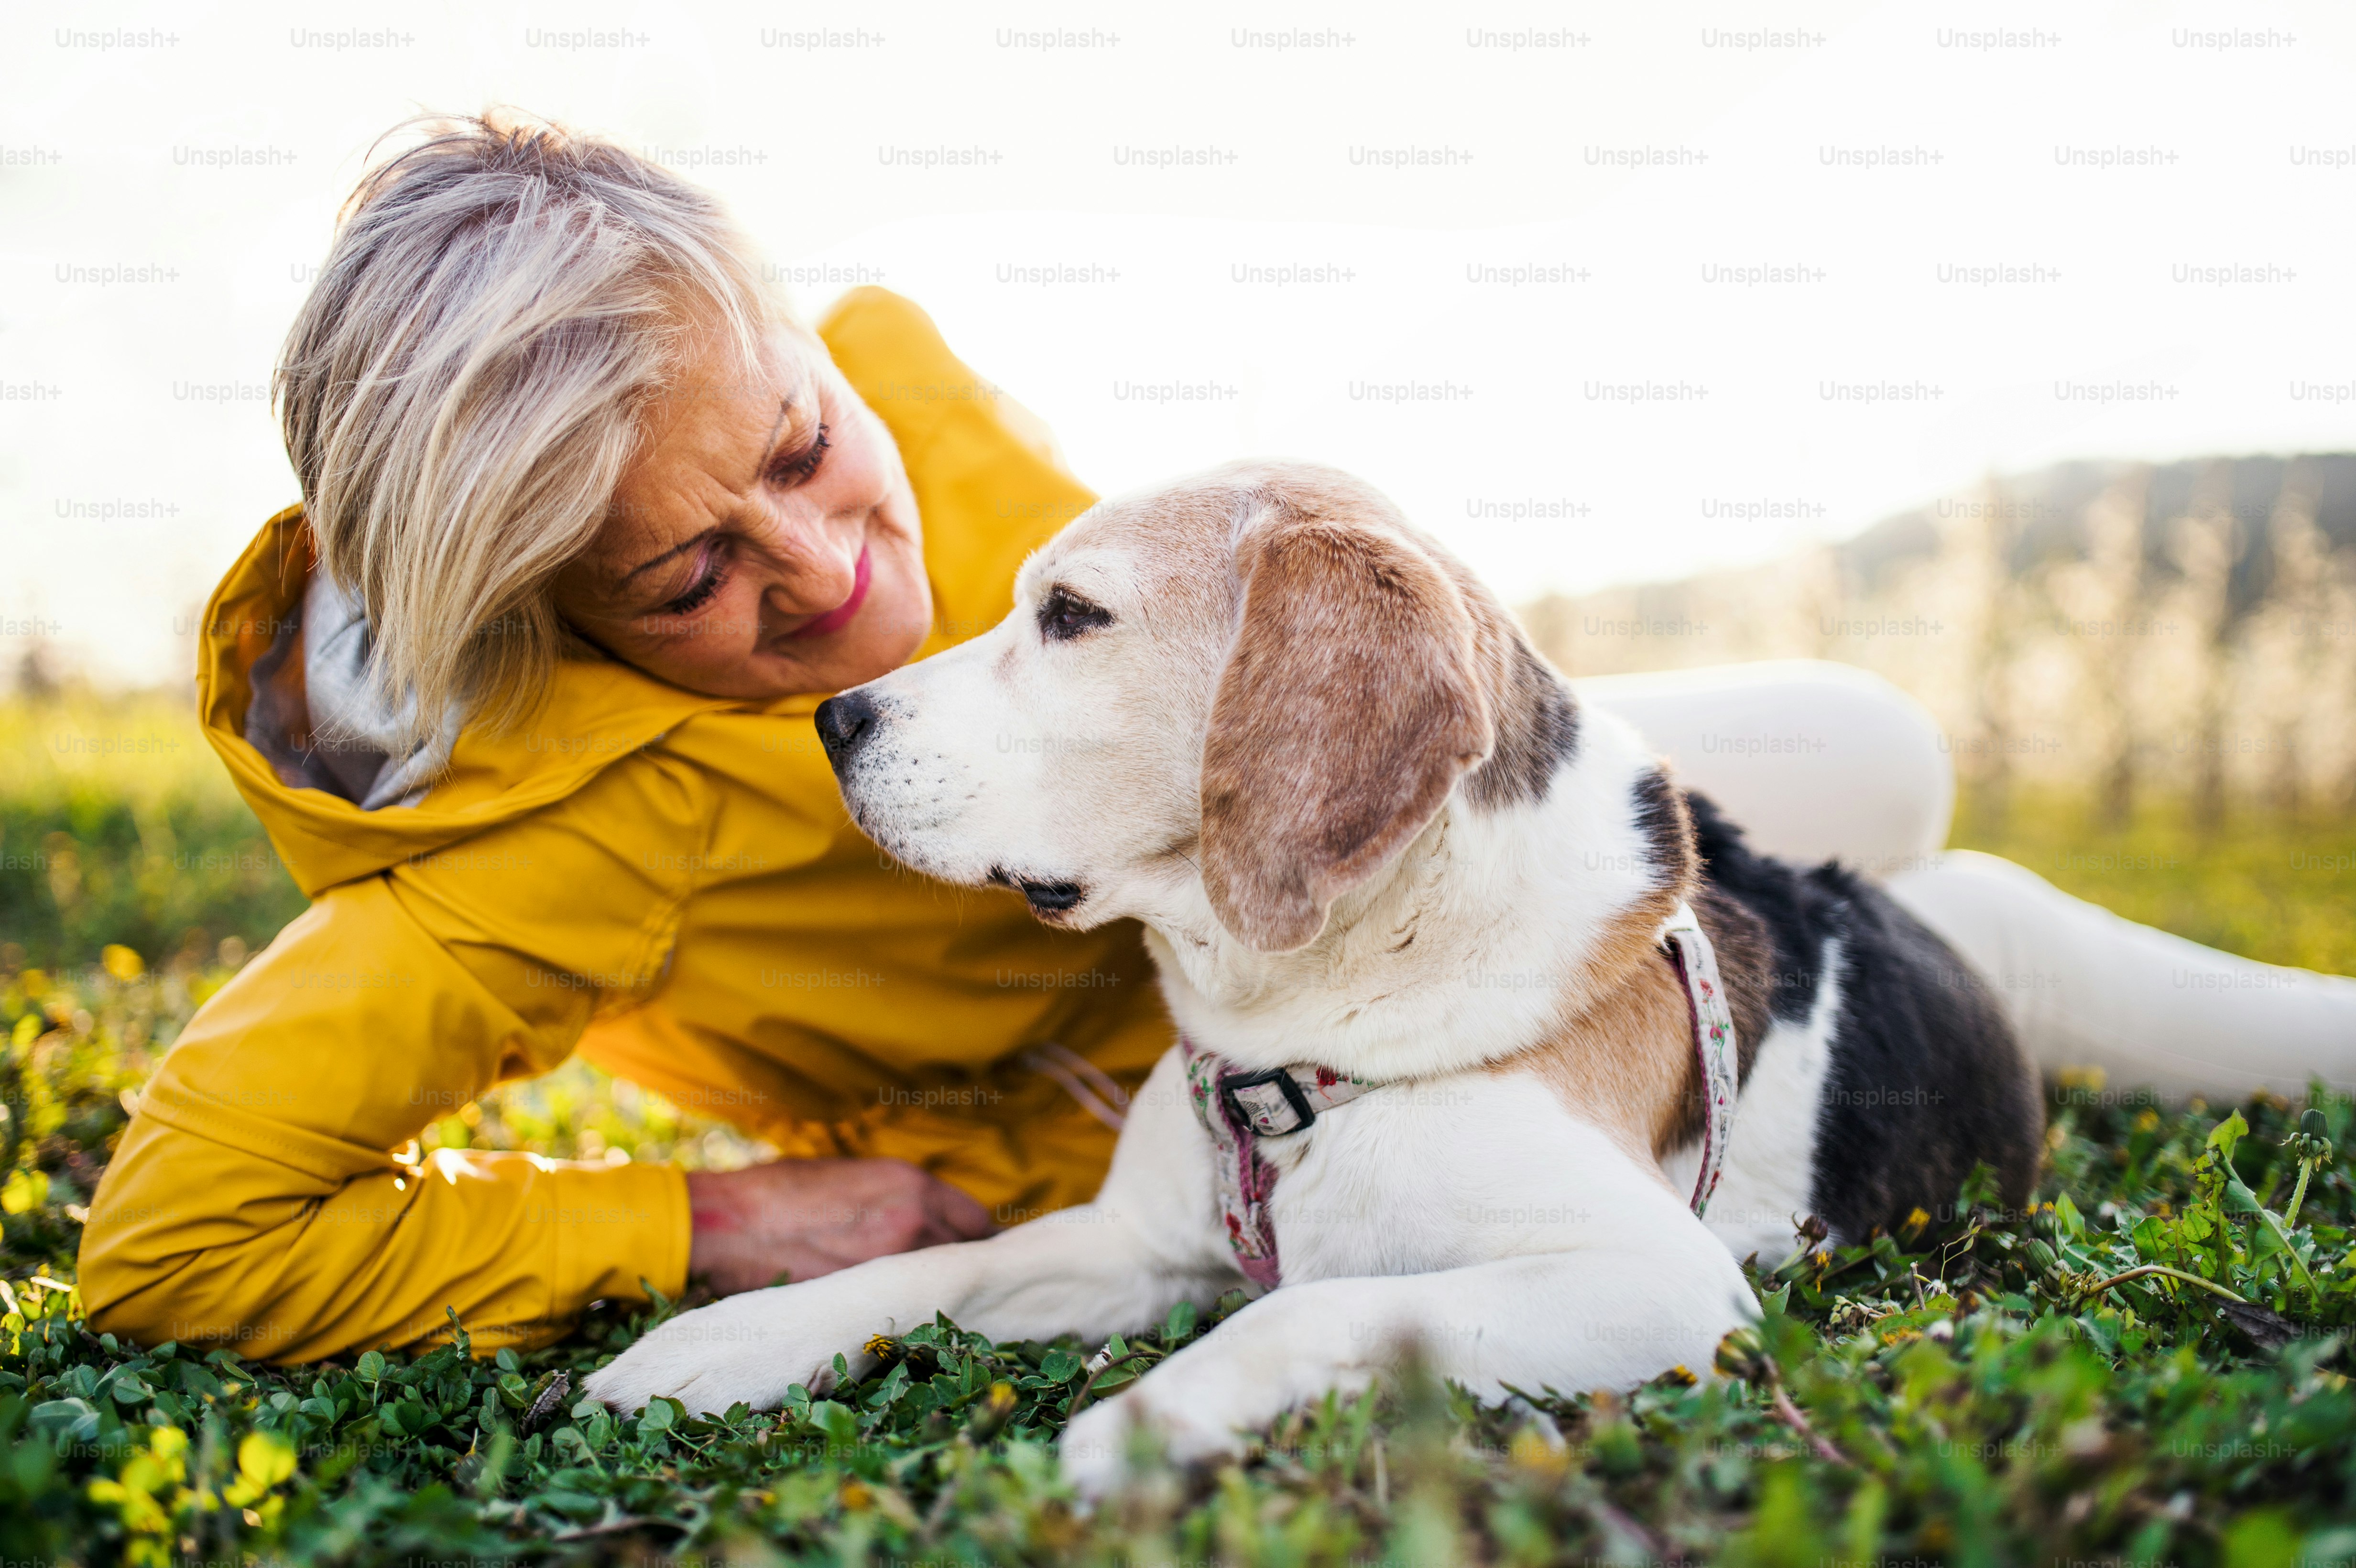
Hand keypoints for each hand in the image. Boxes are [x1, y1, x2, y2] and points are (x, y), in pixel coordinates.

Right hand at [683, 1158, 994, 1295]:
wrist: (733, 1223)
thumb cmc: (783, 1191)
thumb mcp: (853, 1173)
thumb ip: (897, 1194)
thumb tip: (923, 1215)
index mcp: (914, 1185)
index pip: (979, 1221)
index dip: (975, 1239)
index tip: (969, 1250)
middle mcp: (916, 1222)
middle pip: (967, 1258)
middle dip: (958, 1268)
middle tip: (947, 1280)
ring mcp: (893, 1266)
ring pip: (940, 1288)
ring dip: (934, 1293)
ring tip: (917, 1298)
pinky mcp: (867, 1301)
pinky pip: (905, 1310)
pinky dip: (902, 1312)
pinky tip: (888, 1311)